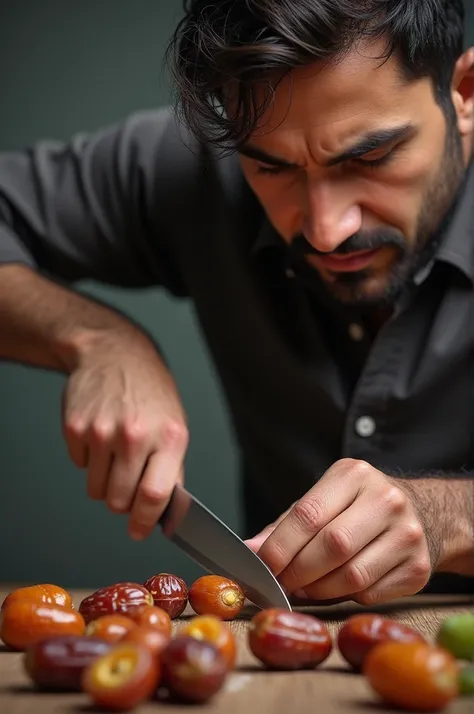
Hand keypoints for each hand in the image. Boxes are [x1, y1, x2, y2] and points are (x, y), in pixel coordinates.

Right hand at [61, 329, 187, 539]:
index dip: (145, 521)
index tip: (138, 531)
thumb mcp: (174, 425)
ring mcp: (102, 430)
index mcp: (167, 436)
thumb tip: (164, 512)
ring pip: (97, 490)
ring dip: (104, 483)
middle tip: (126, 487)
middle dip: (122, 504)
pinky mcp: (75, 427)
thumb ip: (171, 468)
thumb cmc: (150, 394)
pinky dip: (89, 460)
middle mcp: (135, 434)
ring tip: (114, 455)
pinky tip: (100, 435)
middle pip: (120, 500)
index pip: (154, 494)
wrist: (115, 354)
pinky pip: (79, 466)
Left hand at [245, 459, 431, 604]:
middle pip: (332, 546)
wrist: (423, 514)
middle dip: (298, 571)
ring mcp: (407, 534)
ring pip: (352, 576)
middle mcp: (386, 500)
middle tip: (280, 583)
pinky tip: (337, 588)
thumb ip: (287, 524)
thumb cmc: (358, 507)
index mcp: (354, 475)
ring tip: (304, 588)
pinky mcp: (419, 568)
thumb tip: (250, 549)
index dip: (280, 546)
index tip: (261, 565)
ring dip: (319, 590)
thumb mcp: (324, 500)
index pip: (309, 514)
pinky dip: (345, 597)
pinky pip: (370, 594)